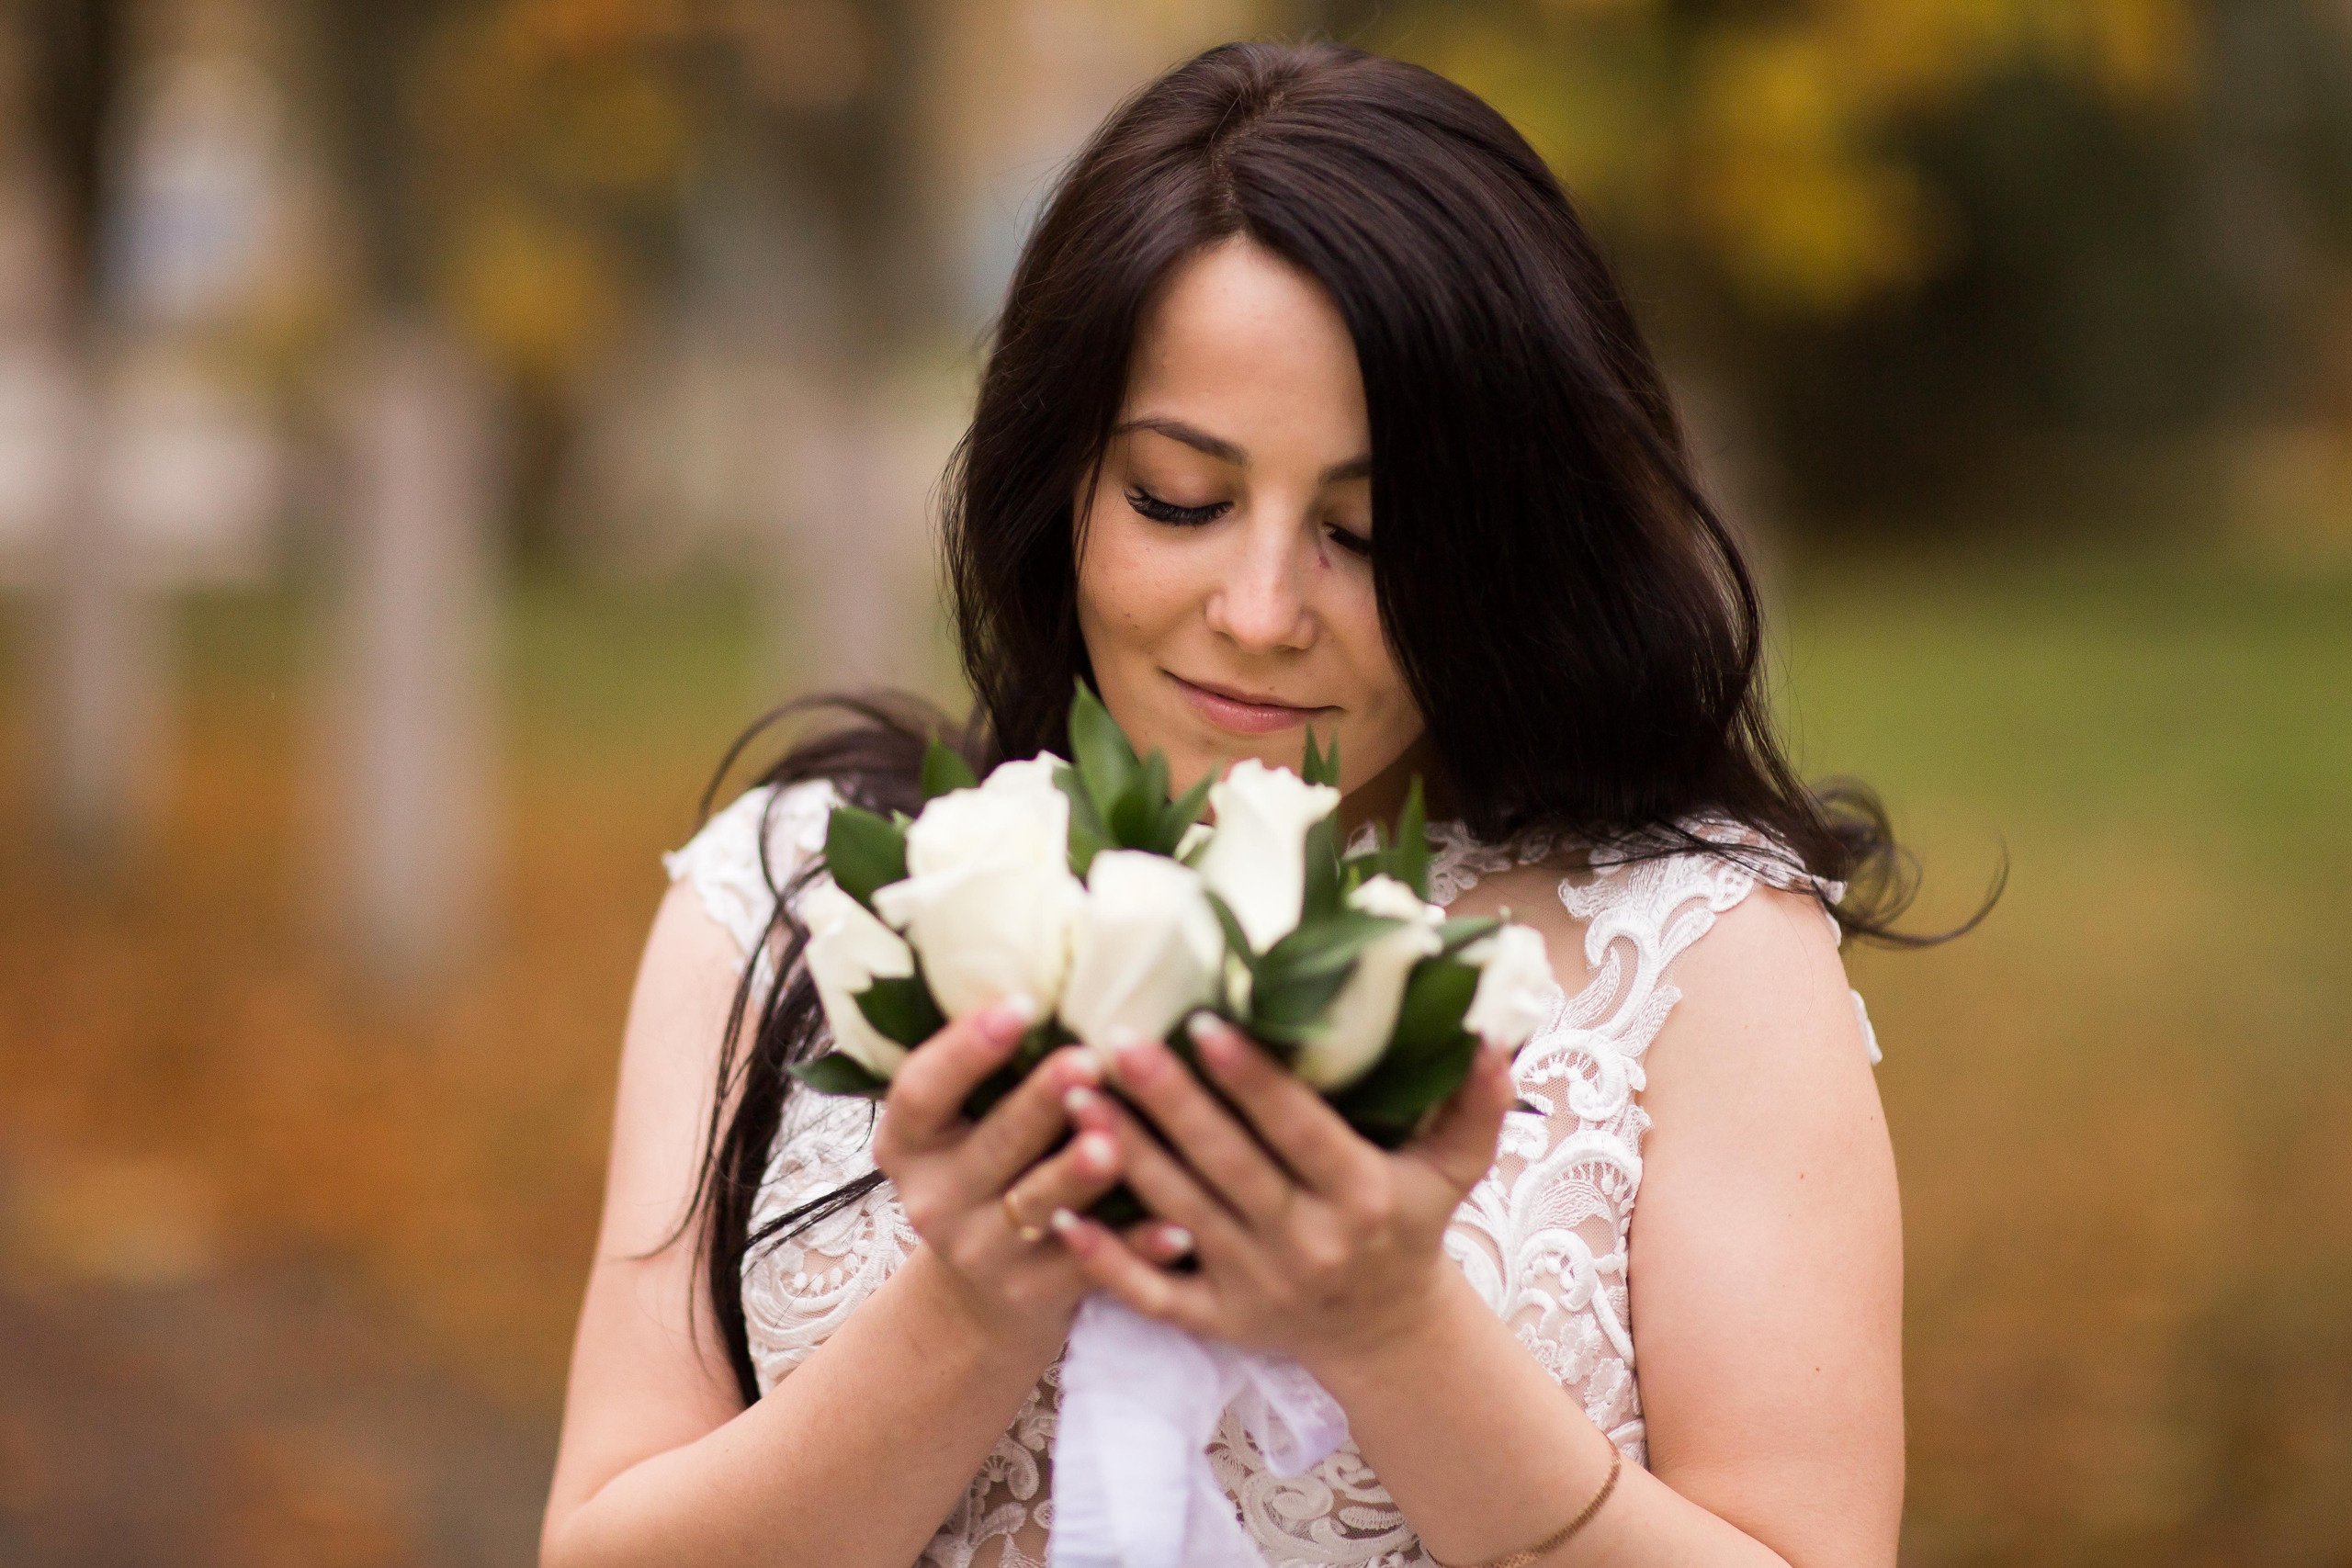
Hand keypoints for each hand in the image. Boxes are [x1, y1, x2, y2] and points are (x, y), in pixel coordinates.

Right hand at [868, 997, 1192, 1355]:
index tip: (1021, 1003)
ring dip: (1075, 1174)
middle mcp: (933, 1199)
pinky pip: (1089, 1268)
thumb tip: (1063, 960)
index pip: (921, 1091)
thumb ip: (997, 1065)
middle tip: (1088, 1059)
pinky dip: (1134, 1248)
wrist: (982, 1288)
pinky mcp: (1032, 1294)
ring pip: (1036, 1206)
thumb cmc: (992, 1163)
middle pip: (990, 1145)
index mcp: (907, 1143)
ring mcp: (979, 1252)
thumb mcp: (966, 1119)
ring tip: (1114, 1143)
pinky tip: (1178, 1226)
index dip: (966, 1049)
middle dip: (1039, 1102)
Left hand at [1051, 1015, 1515, 1367]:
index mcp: (1361, 1196)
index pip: (1298, 1130)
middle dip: (1170, 1102)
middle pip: (1227, 1164)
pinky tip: (1059, 1210)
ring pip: (1179, 1212)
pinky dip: (1105, 1259)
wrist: (1387, 1333)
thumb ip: (1475, 1102)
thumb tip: (1489, 1031)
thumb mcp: (1453, 1168)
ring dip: (1124, 1155)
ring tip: (1076, 1094)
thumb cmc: (1410, 1224)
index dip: (1251, 1080)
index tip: (1204, 1023)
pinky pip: (1152, 1293)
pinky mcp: (1216, 1320)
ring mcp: (1254, 1285)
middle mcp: (1306, 1242)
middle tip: (1118, 1039)